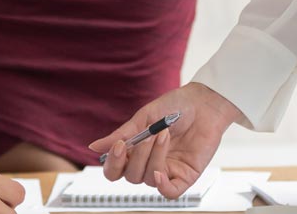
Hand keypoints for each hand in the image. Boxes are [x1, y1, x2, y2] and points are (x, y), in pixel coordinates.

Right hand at [88, 83, 244, 197]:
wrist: (203, 103)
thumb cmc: (174, 107)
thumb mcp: (143, 118)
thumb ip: (122, 135)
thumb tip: (93, 147)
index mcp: (135, 151)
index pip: (115, 170)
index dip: (112, 164)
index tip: (118, 146)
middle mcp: (149, 164)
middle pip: (130, 176)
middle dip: (137, 156)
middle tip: (148, 135)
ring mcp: (167, 171)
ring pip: (148, 179)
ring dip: (153, 158)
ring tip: (164, 135)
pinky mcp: (184, 176)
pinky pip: (169, 192)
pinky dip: (162, 186)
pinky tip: (160, 172)